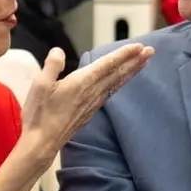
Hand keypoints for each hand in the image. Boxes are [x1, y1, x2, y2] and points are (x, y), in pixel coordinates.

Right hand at [19, 44, 152, 164]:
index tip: (139, 47)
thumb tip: (59, 51)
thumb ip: (52, 65)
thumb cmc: (40, 114)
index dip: (124, 54)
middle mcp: (92, 92)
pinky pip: (110, 93)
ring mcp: (93, 103)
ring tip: (143, 63)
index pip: (108, 64)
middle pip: (118, 73)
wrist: (43, 143)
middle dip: (134, 61)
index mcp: (82, 82)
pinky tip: (121, 83)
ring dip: (130, 72)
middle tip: (151, 51)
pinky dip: (120, 84)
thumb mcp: (40, 85)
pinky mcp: (90, 112)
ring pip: (117, 84)